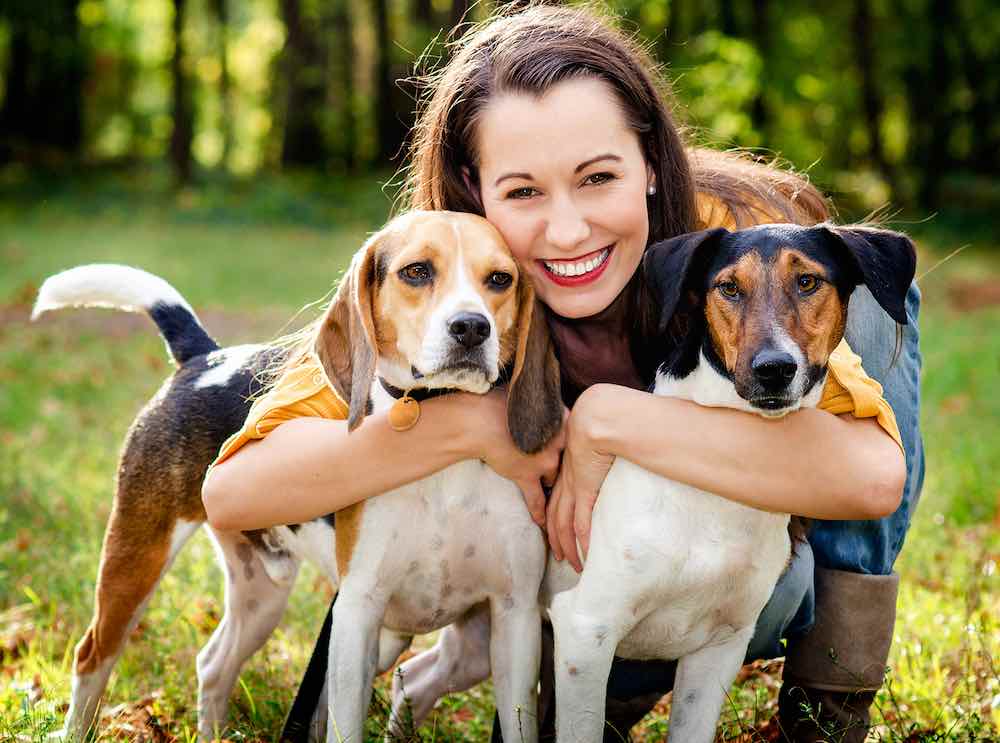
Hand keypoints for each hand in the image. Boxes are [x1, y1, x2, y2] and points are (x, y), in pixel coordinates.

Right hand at [470, 388, 566, 525]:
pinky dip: (539, 512)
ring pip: (555, 479)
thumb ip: (544, 408)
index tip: (579, 452)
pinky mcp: (527, 475)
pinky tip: (543, 523)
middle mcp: (558, 442)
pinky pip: (537, 499)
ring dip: (551, 485)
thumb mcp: (529, 401)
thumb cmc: (499, 405)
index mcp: (561, 420)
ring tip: (557, 499)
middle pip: (568, 460)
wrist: (480, 420)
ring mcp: (544, 461)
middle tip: (566, 473)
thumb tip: (548, 407)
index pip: (574, 436)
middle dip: (567, 469)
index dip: (574, 446)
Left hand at [546, 385, 617, 571]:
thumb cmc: (598, 423)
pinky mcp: (585, 490)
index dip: (552, 520)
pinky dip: (583, 540)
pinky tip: (586, 553)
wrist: (596, 418)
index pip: (555, 501)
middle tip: (561, 558)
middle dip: (556, 540)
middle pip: (554, 518)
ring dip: (568, 547)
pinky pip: (581, 522)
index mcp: (567, 472)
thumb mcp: (593, 440)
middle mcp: (566, 483)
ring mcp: (574, 488)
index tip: (556, 534)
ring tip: (574, 564)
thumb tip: (609, 457)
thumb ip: (597, 452)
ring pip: (564, 525)